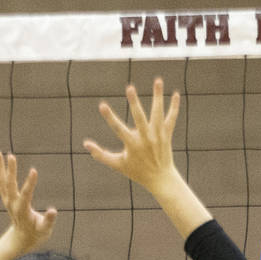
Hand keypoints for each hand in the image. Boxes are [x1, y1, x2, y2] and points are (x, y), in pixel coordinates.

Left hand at [0, 151, 56, 250]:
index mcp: (22, 210)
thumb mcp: (45, 230)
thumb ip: (48, 221)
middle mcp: (12, 203)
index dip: (30, 183)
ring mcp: (7, 199)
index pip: (26, 194)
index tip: (34, 170)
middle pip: (9, 185)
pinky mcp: (6, 197)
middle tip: (11, 155)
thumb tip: (53, 211)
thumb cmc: (36, 234)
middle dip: (10, 170)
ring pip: (0, 181)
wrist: (22, 239)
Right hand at [83, 79, 179, 196]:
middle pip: (140, 118)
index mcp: (132, 145)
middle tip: (129, 87)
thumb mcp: (117, 164)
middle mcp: (146, 138)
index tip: (101, 105)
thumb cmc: (137, 172)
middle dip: (134, 103)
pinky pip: (171, 119)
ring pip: (158, 113)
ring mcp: (158, 135)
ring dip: (158, 96)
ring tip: (157, 80)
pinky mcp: (167, 135)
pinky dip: (174, 107)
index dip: (109, 117)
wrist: (160, 179)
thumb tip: (85, 144)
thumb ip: (101, 154)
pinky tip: (175, 94)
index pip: (118, 129)